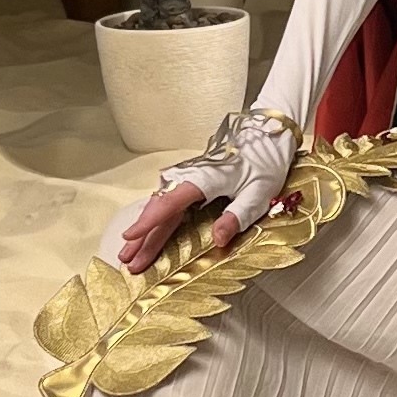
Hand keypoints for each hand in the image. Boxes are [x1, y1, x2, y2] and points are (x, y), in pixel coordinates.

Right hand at [113, 107, 298, 273]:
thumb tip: (217, 241)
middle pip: (159, 211)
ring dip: (146, 232)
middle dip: (142, 238)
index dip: (148, 223)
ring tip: (130, 253)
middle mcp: (189, 178)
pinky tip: (148, 234)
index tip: (130, 237)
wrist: (268, 135)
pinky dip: (157, 222)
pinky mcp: (193, 182)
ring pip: (161, 208)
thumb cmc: (265, 162)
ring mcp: (189, 179)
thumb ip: (236, 217)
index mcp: (202, 180)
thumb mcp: (258, 193)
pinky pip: (169, 204)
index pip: (168, 205)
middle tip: (127, 262)